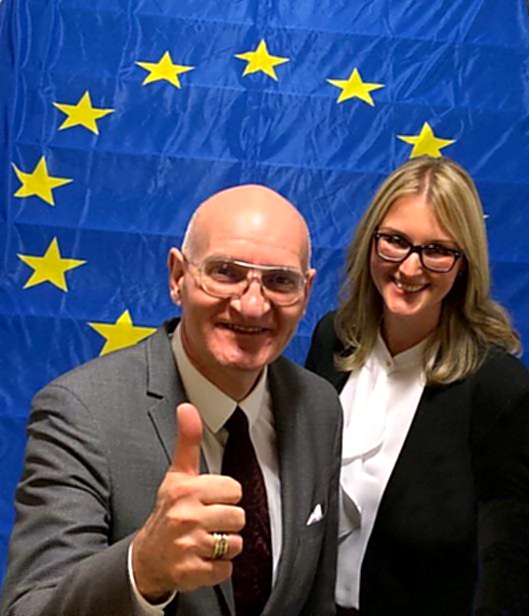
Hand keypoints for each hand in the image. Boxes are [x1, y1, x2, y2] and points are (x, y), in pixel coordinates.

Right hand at [132, 403, 243, 601]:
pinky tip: (202, 559)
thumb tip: (187, 407)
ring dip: (224, 545)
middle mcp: (185, 517)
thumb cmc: (168, 512)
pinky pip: (226, 569)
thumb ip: (187, 441)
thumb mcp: (176, 475)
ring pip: (235, 543)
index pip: (234, 489)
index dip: (225, 496)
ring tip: (206, 540)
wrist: (146, 558)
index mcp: (185, 490)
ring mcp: (188, 546)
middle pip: (238, 517)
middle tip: (208, 522)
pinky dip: (218, 567)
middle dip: (227, 521)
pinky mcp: (192, 573)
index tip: (209, 500)